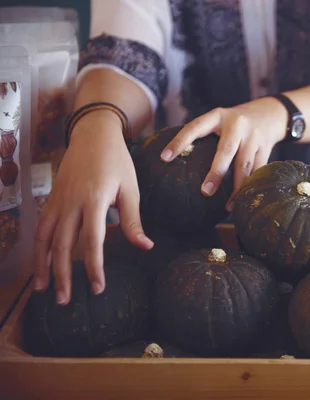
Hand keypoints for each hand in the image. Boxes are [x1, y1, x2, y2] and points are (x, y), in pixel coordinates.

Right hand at [33, 110, 153, 304]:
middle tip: (65, 300)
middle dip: (63, 276)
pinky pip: (41, 227)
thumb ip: (133, 220)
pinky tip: (40, 264)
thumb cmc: (117, 161)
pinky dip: (39, 248)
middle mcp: (71, 202)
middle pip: (63, 246)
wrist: (93, 134)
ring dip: (43, 266)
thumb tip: (146, 247)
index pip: (92, 241)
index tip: (98, 287)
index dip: (94, 266)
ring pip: (45, 239)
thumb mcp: (131, 188)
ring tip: (43, 290)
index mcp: (94, 200)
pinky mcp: (51, 198)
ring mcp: (58, 200)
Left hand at [160, 97, 286, 210]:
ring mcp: (253, 136)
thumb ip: (205, 135)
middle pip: (226, 151)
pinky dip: (250, 186)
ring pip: (245, 165)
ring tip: (228, 207)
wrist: (271, 112)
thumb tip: (175, 161)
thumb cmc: (235, 123)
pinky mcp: (266, 148)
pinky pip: (258, 170)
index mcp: (218, 116)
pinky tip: (242, 200)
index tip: (164, 158)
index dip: (179, 142)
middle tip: (205, 192)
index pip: (195, 127)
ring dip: (236, 188)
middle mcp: (237, 125)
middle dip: (216, 173)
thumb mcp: (220, 120)